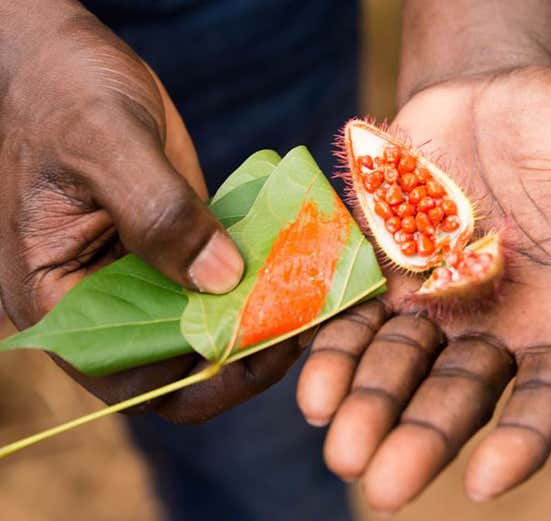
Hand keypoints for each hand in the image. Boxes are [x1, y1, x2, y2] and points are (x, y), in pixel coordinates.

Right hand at [0, 1, 300, 421]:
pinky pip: (217, 277)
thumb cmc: (63, 92)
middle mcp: (101, 301)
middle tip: (308, 319)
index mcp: (60, 300)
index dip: (207, 376)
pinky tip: (298, 259)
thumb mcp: (106, 145)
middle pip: (180, 363)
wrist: (61, 57)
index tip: (271, 344)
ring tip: (314, 291)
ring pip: (206, 323)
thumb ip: (158, 213)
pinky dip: (257, 276)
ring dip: (260, 315)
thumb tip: (222, 281)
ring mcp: (139, 274)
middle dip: (245, 351)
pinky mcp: (171, 245)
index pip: (137, 377)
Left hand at [298, 66, 550, 510]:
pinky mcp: (384, 269)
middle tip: (380, 487)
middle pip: (458, 395)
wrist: (494, 93)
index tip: (488, 481)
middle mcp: (492, 322)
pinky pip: (355, 321)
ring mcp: (433, 298)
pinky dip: (336, 353)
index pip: (546, 395)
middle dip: (423, 438)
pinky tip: (312, 388)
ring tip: (339, 447)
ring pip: (400, 367)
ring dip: (369, 408)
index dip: (522, 438)